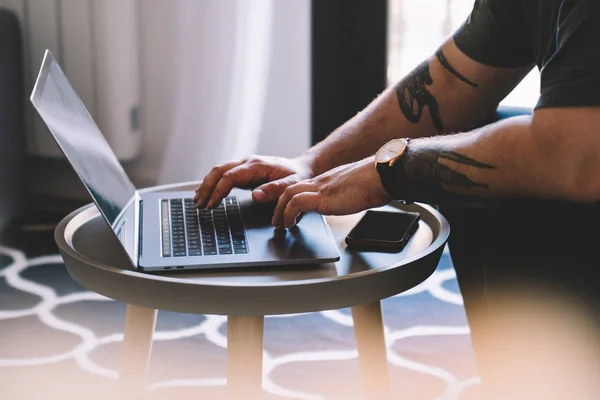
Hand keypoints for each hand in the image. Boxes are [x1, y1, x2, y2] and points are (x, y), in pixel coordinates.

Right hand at [194, 155, 314, 207]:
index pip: (230, 176)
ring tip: (198, 200)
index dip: (218, 190)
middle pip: (219, 171)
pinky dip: (212, 183)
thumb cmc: (298, 176)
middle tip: (199, 204)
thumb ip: (275, 190)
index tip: (211, 204)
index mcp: (257, 165)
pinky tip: (205, 192)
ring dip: (206, 185)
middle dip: (207, 187)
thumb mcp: (292, 185)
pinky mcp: (243, 171)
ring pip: (218, 171)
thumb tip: (255, 195)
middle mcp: (248, 162)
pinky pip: (223, 175)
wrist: (302, 168)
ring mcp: (244, 166)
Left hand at [272, 156, 391, 228]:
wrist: (380, 175)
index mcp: (328, 181)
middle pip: (290, 189)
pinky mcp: (322, 197)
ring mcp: (320, 188)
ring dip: (281, 211)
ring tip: (280, 225)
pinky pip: (296, 203)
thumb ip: (350, 195)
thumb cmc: (375, 182)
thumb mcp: (357, 189)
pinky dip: (289, 213)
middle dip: (280, 206)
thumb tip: (356, 200)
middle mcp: (321, 182)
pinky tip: (291, 224)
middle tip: (277, 221)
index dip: (292, 200)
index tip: (290, 213)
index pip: (303, 187)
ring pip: (288, 194)